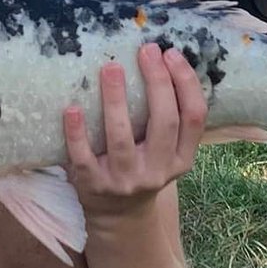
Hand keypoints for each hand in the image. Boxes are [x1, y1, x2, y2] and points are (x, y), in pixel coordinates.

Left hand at [63, 44, 206, 216]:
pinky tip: (72, 108)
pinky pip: (84, 157)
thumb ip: (167, 116)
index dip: (186, 83)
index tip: (172, 54)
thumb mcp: (166, 151)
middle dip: (157, 82)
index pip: (194, 117)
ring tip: (110, 67)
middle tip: (146, 50)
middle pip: (164, 122)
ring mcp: (125, 180)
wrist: (118, 216)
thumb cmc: (142, 166)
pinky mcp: (94, 185)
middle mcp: (158, 170)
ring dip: (115, 100)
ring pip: (122, 137)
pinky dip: (77, 133)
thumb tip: (158, 58)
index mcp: (182, 158)